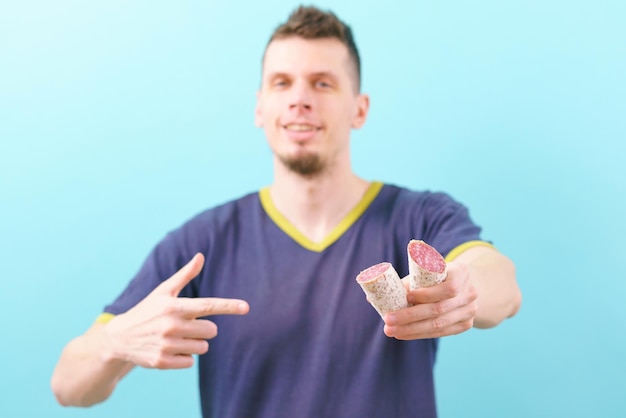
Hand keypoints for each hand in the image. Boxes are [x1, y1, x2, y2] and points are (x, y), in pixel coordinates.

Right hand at [103, 253, 248, 368]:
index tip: (246, 307)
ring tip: (176, 337)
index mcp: (174, 306)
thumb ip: (185, 275)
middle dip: (203, 328)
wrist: (119, 337)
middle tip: (186, 325)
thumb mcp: (164, 291)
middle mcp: (171, 325)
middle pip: (211, 330)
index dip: (229, 306)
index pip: (208, 305)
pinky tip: (169, 349)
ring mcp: (167, 344)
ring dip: (195, 343)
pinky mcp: (162, 361)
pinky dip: (184, 357)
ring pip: (203, 347)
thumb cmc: (147, 310)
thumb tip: (201, 256)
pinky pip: (190, 362)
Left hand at [382, 262, 477, 338]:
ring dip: (412, 329)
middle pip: (439, 310)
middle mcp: (469, 293)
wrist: (465, 285)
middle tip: (388, 320)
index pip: (448, 287)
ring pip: (438, 325)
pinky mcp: (465, 325)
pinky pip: (440, 333)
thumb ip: (406, 281)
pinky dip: (420, 334)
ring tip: (391, 330)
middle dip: (410, 316)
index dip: (427, 294)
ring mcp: (469, 311)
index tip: (406, 297)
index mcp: (462, 273)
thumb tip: (372, 296)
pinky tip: (404, 334)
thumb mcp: (430, 271)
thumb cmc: (439, 275)